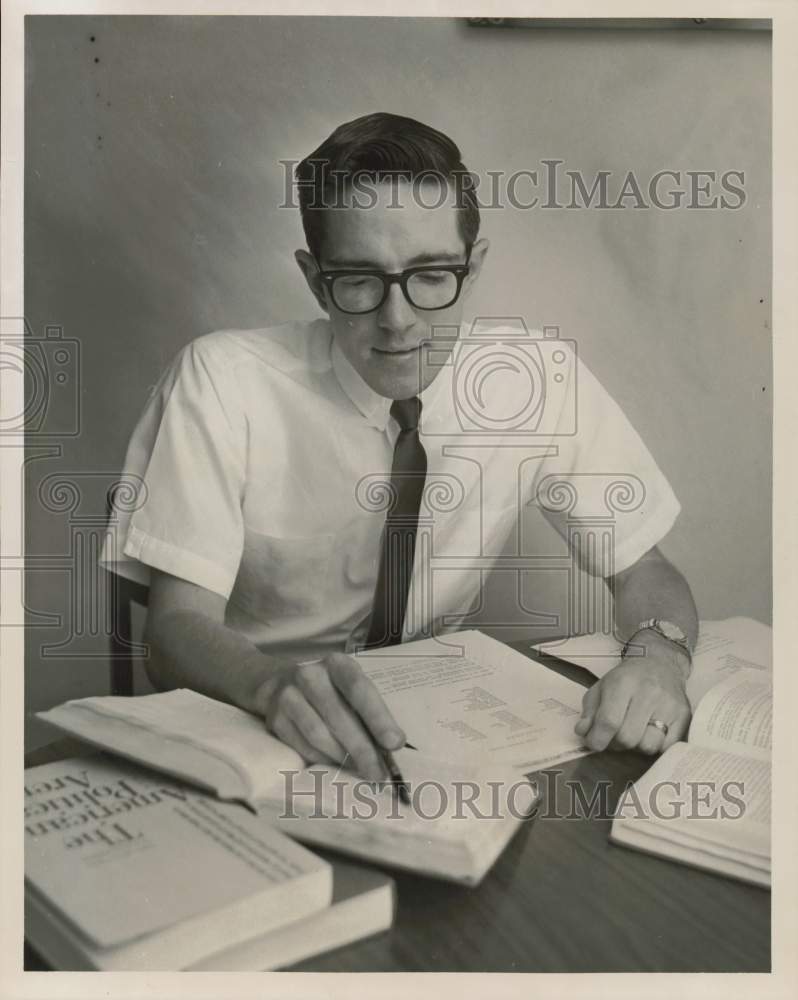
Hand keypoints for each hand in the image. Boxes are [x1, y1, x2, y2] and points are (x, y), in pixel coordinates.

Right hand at [253, 652, 405, 780]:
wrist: (280, 684)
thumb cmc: (329, 690)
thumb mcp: (350, 689)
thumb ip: (370, 712)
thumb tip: (391, 745)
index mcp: (336, 664)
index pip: (359, 689)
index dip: (377, 717)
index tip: (394, 743)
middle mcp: (310, 675)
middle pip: (339, 716)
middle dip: (363, 749)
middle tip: (379, 773)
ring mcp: (288, 696)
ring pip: (318, 734)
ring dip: (342, 757)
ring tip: (360, 770)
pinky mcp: (275, 718)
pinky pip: (302, 746)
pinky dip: (322, 760)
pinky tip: (336, 764)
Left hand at [574, 638, 691, 754]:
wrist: (660, 664)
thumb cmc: (627, 679)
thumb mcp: (601, 687)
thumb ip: (590, 711)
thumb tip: (583, 733)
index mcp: (623, 684)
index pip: (609, 721)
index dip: (598, 739)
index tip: (595, 743)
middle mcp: (648, 693)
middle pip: (627, 737)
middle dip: (616, 743)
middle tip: (615, 736)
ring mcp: (669, 705)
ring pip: (648, 746)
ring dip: (637, 746)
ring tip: (634, 732)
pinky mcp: (684, 716)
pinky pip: (667, 747)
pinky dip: (656, 746)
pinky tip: (650, 733)